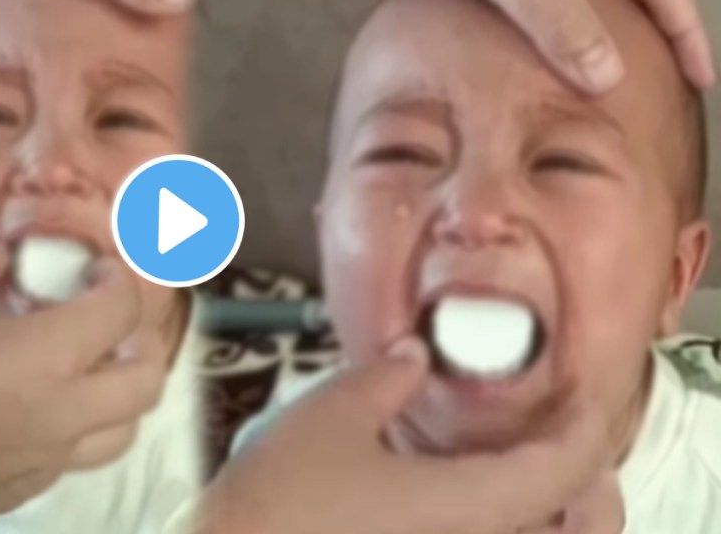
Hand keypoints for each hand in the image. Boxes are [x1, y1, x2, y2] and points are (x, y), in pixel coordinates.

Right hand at [0, 243, 166, 524]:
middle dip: (146, 342)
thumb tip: (5, 259)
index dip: (120, 280)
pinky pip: (75, 460)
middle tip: (116, 320)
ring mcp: (48, 459)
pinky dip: (80, 429)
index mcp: (49, 356)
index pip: (121, 312)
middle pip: (147, 381)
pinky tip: (44, 410)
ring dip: (124, 395)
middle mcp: (64, 413)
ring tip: (96, 369)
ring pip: (124, 432)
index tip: (100, 268)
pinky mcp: (23, 490)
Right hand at [199, 338, 616, 533]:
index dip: (585, 426)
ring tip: (531, 461)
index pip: (560, 470)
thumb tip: (415, 354)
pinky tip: (471, 487)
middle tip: (570, 437)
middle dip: (590, 488)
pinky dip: (505, 517)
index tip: (586, 387)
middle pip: (577, 532)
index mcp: (467, 508)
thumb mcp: (332, 415)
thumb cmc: (280, 499)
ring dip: (553, 508)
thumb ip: (385, 377)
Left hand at [358, 0, 715, 92]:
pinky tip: (518, 84)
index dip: (684, 33)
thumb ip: (556, 18)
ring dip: (577, 52)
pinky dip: (524, 49)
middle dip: (637, 45)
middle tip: (650, 95)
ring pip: (564, 13)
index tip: (699, 80)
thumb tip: (608, 77)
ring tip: (588, 102)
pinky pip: (515, 18)